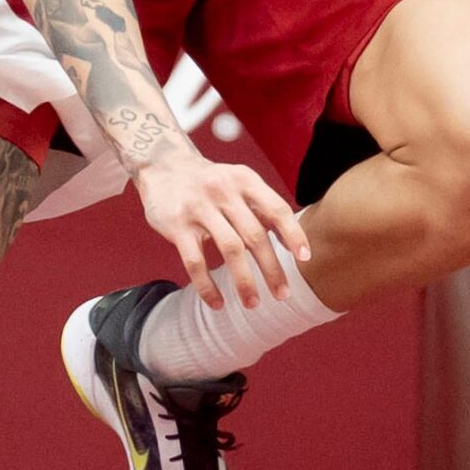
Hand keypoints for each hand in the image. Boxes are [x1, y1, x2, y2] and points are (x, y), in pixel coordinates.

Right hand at [131, 150, 314, 308]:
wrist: (163, 165)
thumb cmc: (211, 182)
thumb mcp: (239, 183)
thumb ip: (263, 208)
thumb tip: (292, 243)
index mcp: (246, 180)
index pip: (276, 209)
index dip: (293, 234)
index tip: (305, 259)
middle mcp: (224, 191)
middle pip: (255, 235)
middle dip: (272, 268)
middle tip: (283, 295)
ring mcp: (199, 208)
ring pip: (229, 250)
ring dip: (244, 281)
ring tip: (253, 304)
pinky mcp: (177, 225)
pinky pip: (195, 262)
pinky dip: (207, 286)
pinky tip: (218, 303)